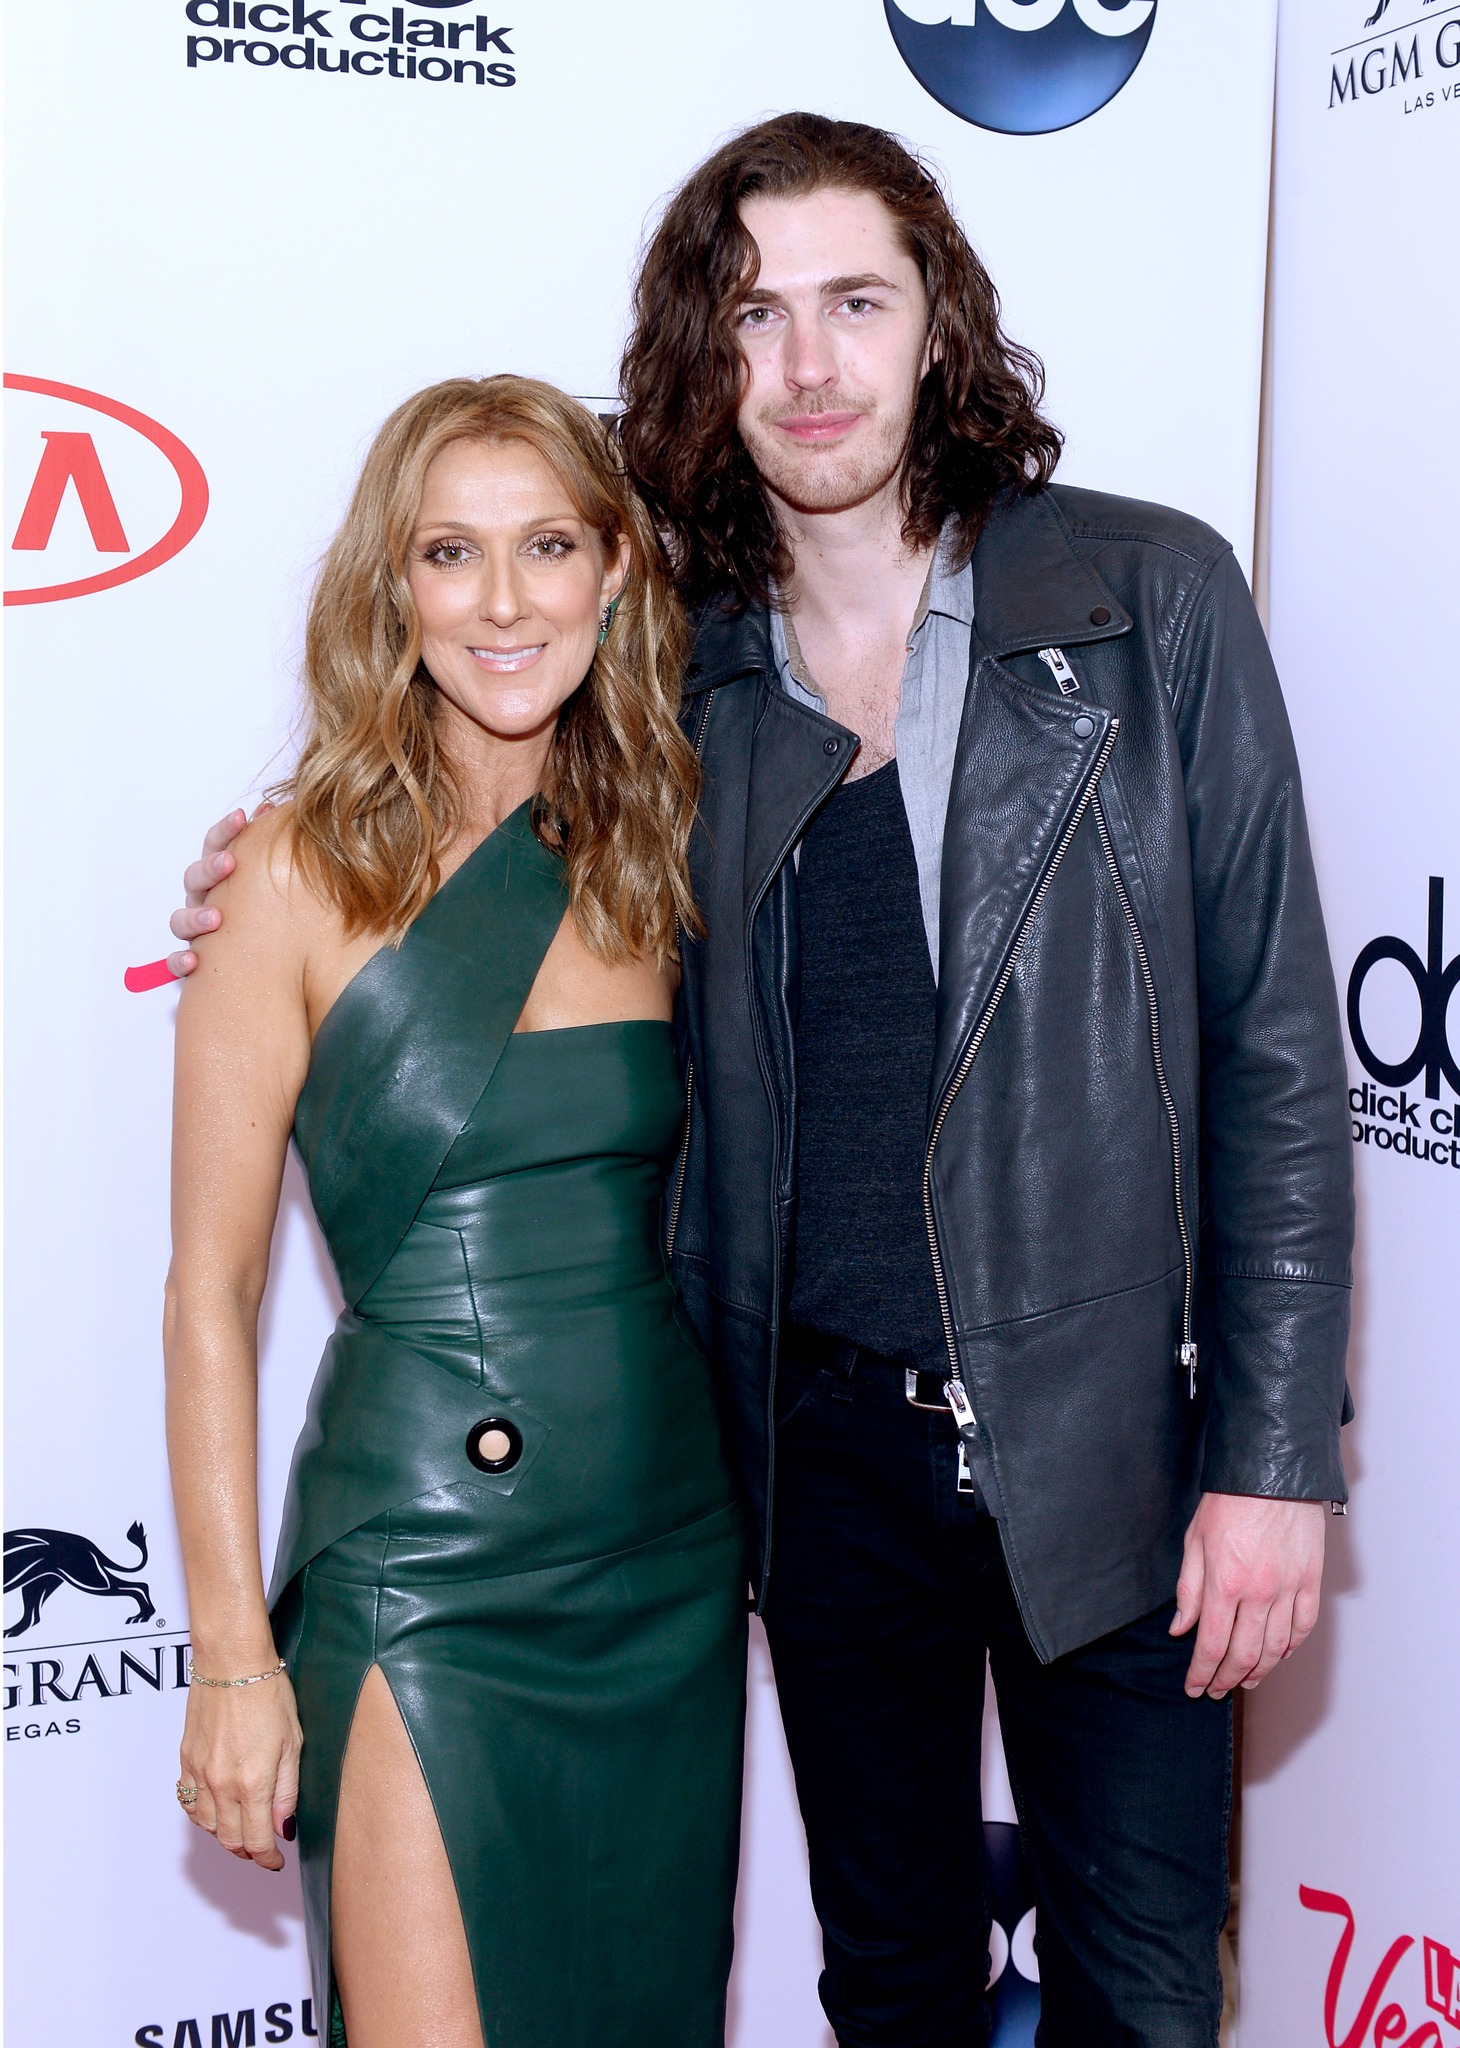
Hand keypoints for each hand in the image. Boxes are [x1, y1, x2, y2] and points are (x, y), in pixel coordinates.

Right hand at [167, 806, 270, 977]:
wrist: (265, 966)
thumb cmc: (267, 915)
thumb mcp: (272, 881)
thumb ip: (270, 849)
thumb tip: (276, 808)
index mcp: (221, 877)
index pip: (216, 846)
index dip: (225, 831)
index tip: (241, 817)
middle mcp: (203, 900)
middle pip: (195, 878)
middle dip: (210, 868)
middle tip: (229, 863)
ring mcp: (194, 931)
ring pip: (181, 920)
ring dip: (195, 917)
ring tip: (215, 918)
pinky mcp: (190, 963)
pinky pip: (175, 963)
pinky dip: (179, 962)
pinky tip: (193, 962)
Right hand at [178, 1669, 301, 1869]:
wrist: (231, 1662)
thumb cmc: (268, 1693)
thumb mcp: (293, 1742)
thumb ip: (287, 1790)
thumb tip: (284, 1827)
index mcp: (253, 1782)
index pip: (258, 1839)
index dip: (267, 1858)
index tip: (275, 1861)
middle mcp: (222, 1784)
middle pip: (230, 1840)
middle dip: (248, 1851)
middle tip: (262, 1849)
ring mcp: (200, 1773)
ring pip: (208, 1827)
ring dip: (226, 1836)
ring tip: (243, 1830)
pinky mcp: (186, 1761)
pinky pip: (189, 1803)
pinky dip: (202, 1816)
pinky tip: (216, 1811)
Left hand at [1170, 1491, 1325, 1699]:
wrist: (1273, 1471)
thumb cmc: (1229, 1501)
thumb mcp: (1194, 1540)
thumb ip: (1188, 1589)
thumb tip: (1180, 1629)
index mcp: (1224, 1582)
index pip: (1211, 1645)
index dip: (1201, 1673)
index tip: (1194, 1686)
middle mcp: (1259, 1592)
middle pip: (1244, 1655)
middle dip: (1226, 1679)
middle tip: (1216, 1689)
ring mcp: (1289, 1589)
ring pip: (1276, 1648)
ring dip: (1259, 1671)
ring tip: (1244, 1680)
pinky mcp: (1311, 1581)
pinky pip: (1303, 1627)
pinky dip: (1290, 1648)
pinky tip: (1278, 1655)